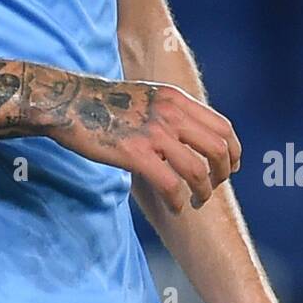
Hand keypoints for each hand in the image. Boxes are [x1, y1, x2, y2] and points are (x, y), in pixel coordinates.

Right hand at [29, 71, 240, 213]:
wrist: (68, 101)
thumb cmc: (104, 103)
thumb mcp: (148, 96)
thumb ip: (172, 112)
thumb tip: (192, 137)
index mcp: (176, 99)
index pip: (223, 127)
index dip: (234, 152)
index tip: (230, 168)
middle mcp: (171, 114)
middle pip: (219, 149)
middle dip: (222, 175)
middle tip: (212, 188)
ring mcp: (154, 133)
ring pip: (199, 171)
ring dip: (202, 193)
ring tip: (194, 202)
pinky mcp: (135, 154)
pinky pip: (171, 185)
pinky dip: (177, 201)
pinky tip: (174, 207)